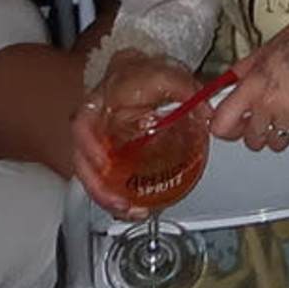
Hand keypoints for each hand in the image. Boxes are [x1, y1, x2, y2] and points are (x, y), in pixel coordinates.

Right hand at [70, 53, 207, 216]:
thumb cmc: (141, 77)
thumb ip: (186, 90)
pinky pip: (106, 181)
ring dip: (109, 198)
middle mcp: (91, 129)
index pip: (81, 125)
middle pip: (82, 163)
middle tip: (121, 203)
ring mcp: (96, 147)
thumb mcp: (164, 76)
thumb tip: (207, 112)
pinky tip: (137, 207)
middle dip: (99, 188)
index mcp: (97, 105)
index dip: (88, 146)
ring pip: (92, 178)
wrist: (133, 76)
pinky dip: (117, 196)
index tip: (103, 163)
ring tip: (133, 212)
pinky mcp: (107, 160)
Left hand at [209, 0, 288, 151]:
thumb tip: (227, 87)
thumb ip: (243, 73)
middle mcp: (270, 102)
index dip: (223, 127)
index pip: (222, 124)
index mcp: (254, 83)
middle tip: (265, 114)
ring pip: (275, 143)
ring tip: (287, 111)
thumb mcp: (265, 49)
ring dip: (278, 132)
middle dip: (256, 130)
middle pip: (251, 140)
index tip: (229, 124)